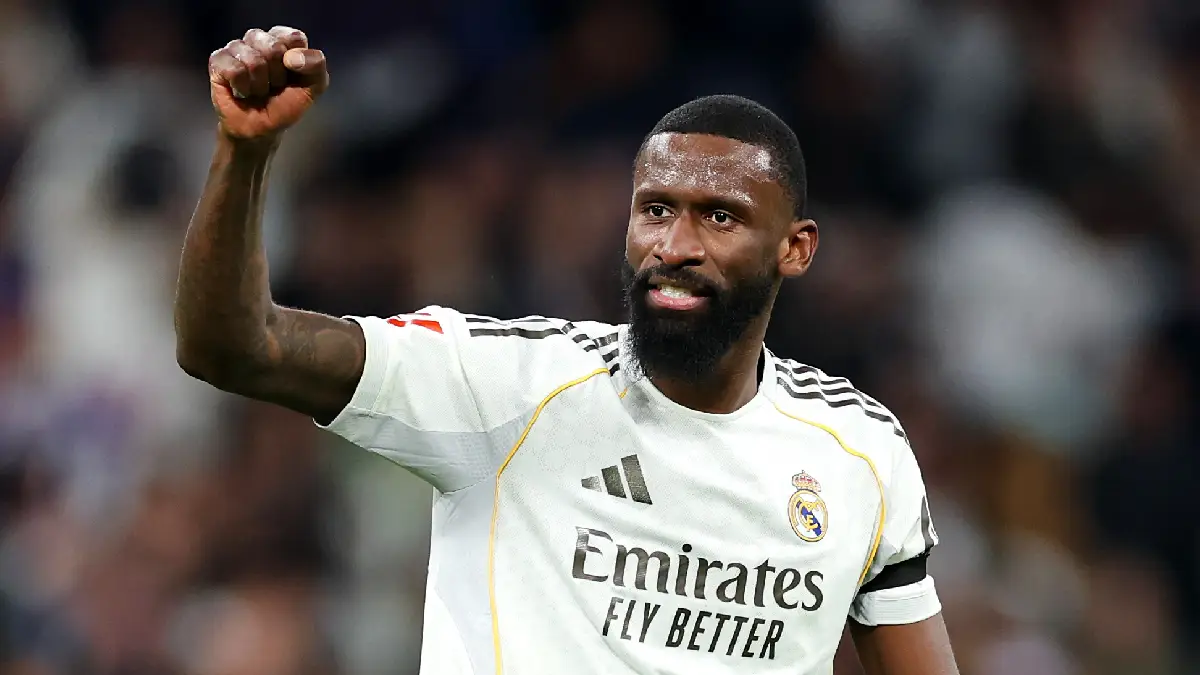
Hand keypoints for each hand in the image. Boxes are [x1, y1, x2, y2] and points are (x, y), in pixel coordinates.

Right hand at [208, 27, 327, 141]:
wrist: (261, 129)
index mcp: (283, 40)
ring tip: (258, 90)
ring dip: (260, 85)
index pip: (294, 38)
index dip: (298, 62)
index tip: (294, 77)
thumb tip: (292, 57)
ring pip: (253, 60)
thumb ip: (317, 66)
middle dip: (278, 76)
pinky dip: (243, 88)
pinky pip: (235, 70)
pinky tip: (241, 91)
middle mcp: (259, 39)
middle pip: (274, 48)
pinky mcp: (218, 60)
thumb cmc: (285, 104)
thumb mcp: (313, 87)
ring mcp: (237, 47)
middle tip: (274, 86)